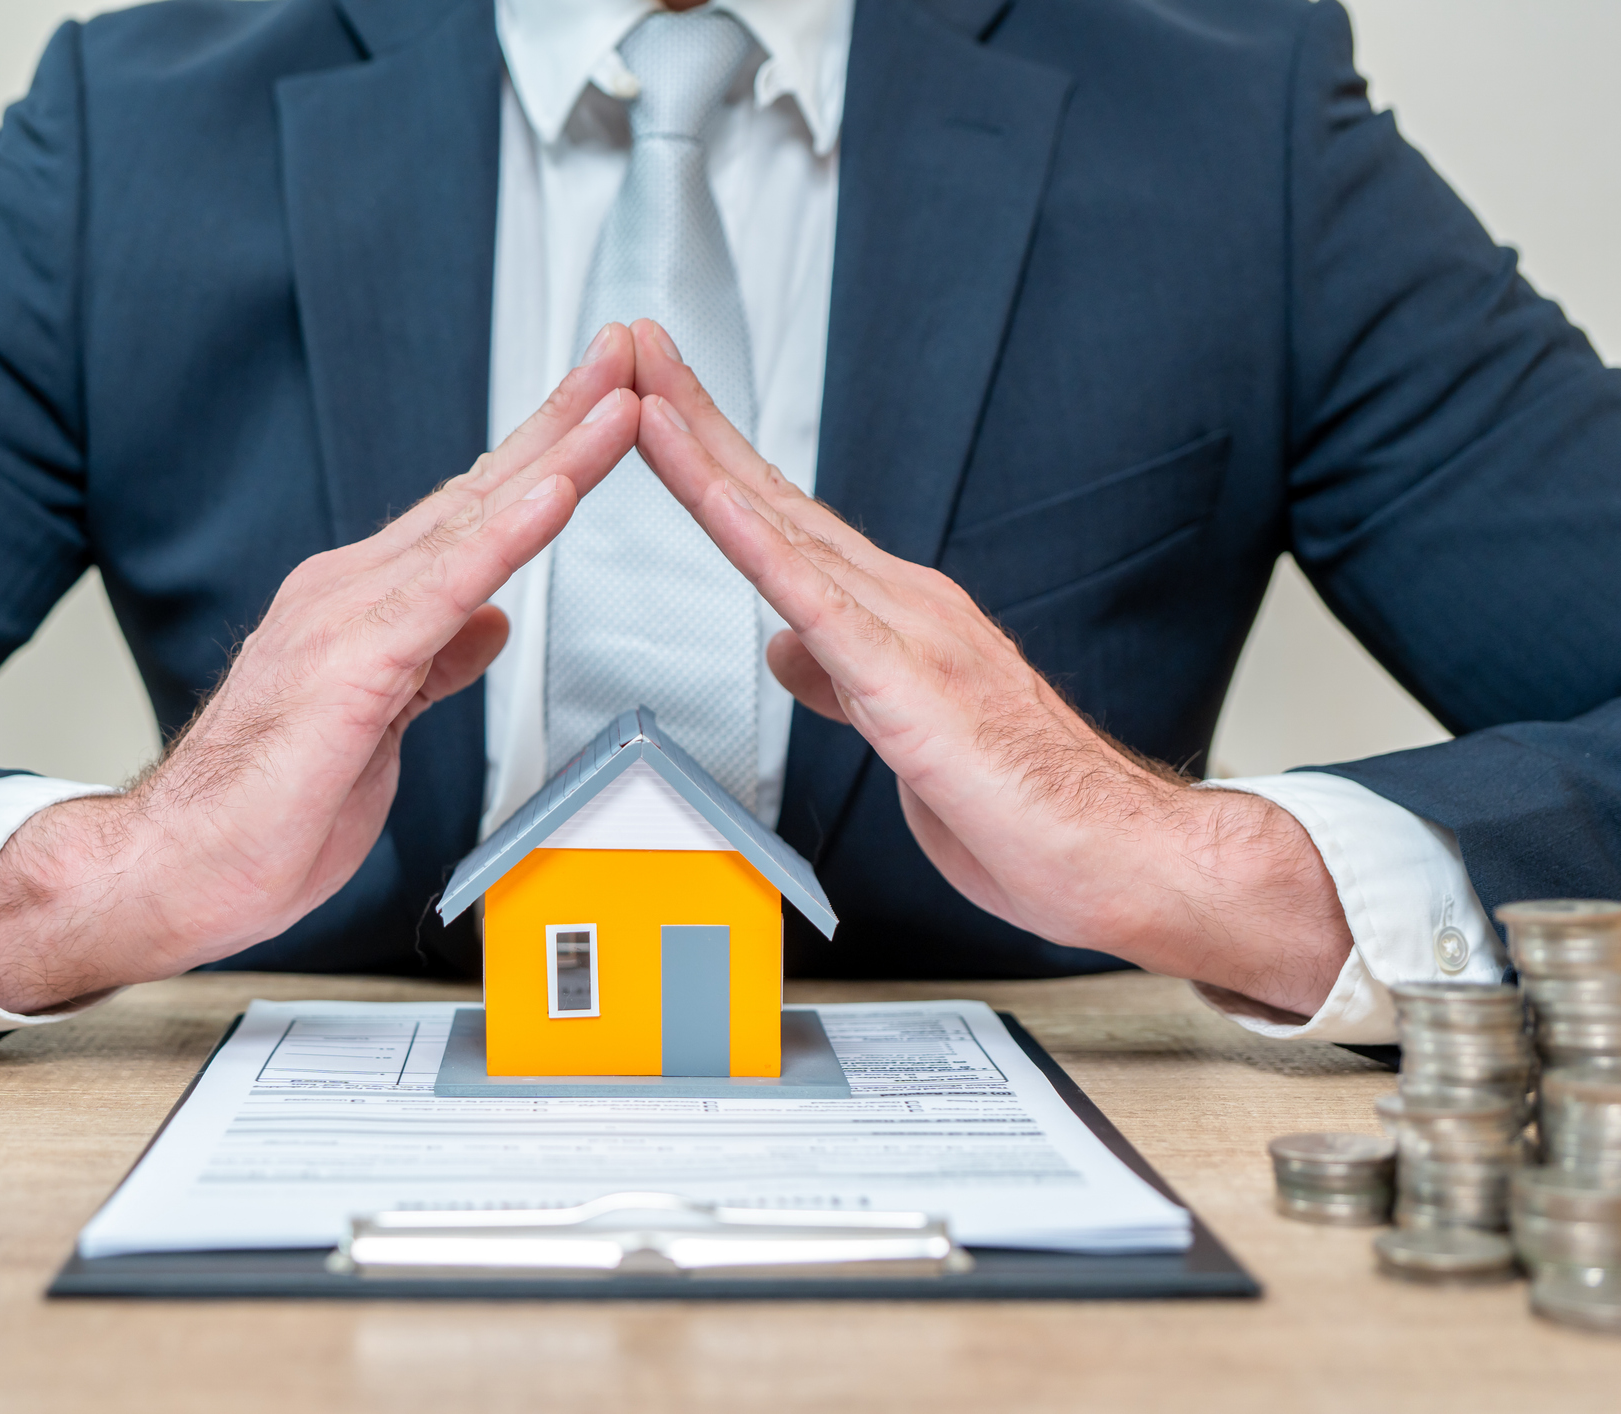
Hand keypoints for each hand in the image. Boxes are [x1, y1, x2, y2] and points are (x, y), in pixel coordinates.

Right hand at [0, 326, 642, 1012]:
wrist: (175, 868)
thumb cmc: (260, 814)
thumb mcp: (379, 728)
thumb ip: (432, 664)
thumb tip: (486, 624)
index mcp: (362, 606)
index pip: (473, 516)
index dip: (545, 457)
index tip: (604, 407)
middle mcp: (353, 592)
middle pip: (481, 491)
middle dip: (562, 419)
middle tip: (627, 354)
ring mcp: (349, 618)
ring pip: (474, 520)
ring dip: (555, 455)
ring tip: (619, 401)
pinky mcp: (354, 663)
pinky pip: (447, 587)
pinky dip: (507, 535)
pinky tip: (554, 493)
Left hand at [626, 320, 1351, 1017]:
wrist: (1108, 853)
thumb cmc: (1021, 805)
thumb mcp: (900, 732)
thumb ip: (842, 679)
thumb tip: (787, 648)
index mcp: (889, 614)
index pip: (779, 521)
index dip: (710, 459)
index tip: (655, 403)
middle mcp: (897, 601)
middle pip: (771, 496)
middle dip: (694, 418)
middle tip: (634, 347)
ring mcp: (904, 630)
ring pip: (783, 528)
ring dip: (706, 458)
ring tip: (646, 395)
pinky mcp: (905, 681)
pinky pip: (817, 601)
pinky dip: (759, 544)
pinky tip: (716, 499)